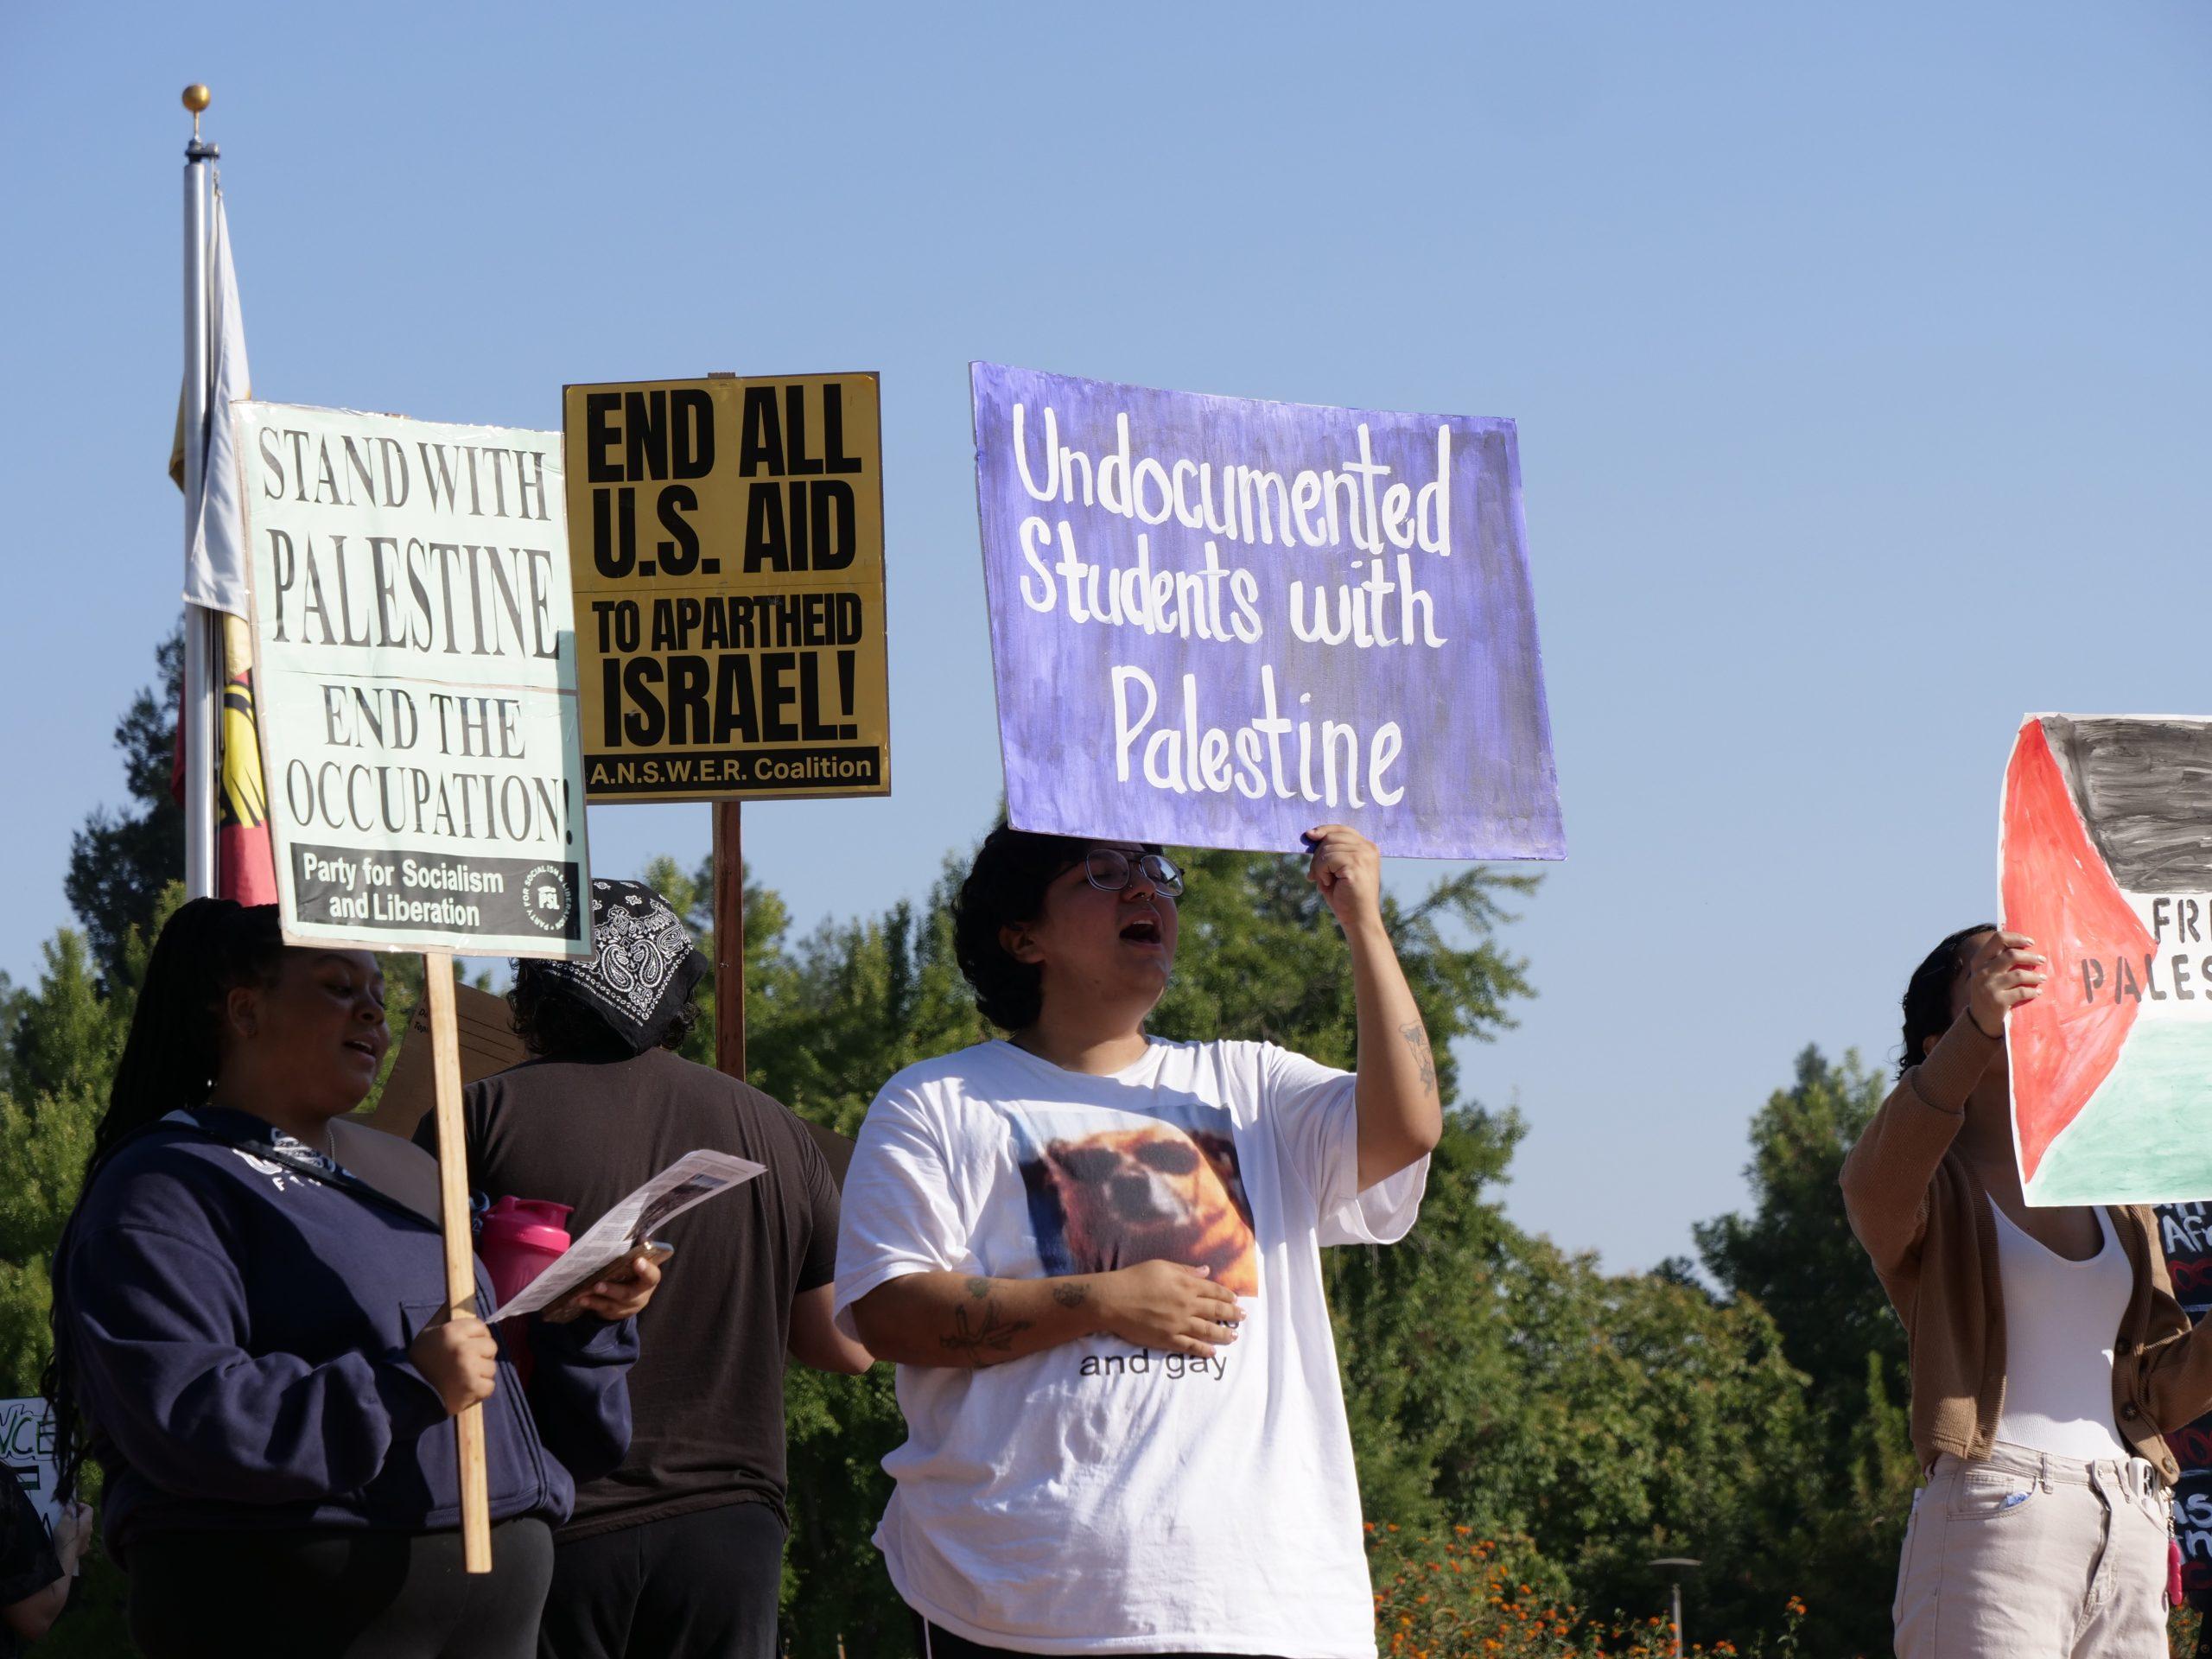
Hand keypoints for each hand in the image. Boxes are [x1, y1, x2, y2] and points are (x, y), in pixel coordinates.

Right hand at [51, 1500, 92, 1574]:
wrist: (66, 1555)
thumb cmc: (65, 1536)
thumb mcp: (64, 1522)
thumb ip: (68, 1513)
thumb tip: (70, 1506)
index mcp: (87, 1522)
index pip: (89, 1509)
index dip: (82, 1505)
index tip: (73, 1506)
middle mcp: (90, 1530)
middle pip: (87, 1520)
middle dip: (79, 1516)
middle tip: (69, 1516)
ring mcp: (88, 1540)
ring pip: (84, 1530)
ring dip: (78, 1527)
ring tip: (68, 1528)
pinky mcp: (83, 1548)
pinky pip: (81, 1539)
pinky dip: (77, 1536)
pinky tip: (70, 1539)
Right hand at [409, 1309, 498, 1414]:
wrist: (409, 1392)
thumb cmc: (422, 1360)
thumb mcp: (429, 1332)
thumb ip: (446, 1315)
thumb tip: (459, 1295)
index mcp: (452, 1331)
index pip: (481, 1326)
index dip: (476, 1336)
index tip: (467, 1343)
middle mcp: (463, 1348)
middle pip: (491, 1346)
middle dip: (481, 1354)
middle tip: (465, 1362)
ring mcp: (469, 1369)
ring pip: (491, 1367)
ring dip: (480, 1373)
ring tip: (463, 1376)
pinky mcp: (473, 1388)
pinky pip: (489, 1386)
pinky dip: (480, 1390)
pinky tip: (465, 1388)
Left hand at [567, 1247, 663, 1322]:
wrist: (634, 1299)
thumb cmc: (636, 1273)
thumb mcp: (641, 1262)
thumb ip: (640, 1250)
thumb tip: (641, 1236)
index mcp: (649, 1280)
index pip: (652, 1276)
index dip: (646, 1270)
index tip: (637, 1261)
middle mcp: (640, 1296)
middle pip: (628, 1294)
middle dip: (612, 1290)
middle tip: (598, 1285)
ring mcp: (627, 1307)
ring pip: (612, 1305)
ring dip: (596, 1300)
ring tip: (582, 1295)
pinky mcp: (615, 1313)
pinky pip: (602, 1310)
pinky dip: (591, 1305)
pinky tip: (579, 1300)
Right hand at [1093, 1260, 1243, 1357]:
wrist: (1113, 1300)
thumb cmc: (1135, 1278)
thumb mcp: (1161, 1266)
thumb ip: (1186, 1270)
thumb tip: (1206, 1271)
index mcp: (1186, 1284)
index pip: (1214, 1290)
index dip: (1227, 1295)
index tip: (1236, 1299)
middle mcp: (1187, 1305)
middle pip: (1216, 1311)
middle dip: (1232, 1314)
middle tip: (1243, 1317)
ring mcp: (1179, 1324)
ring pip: (1208, 1331)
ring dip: (1224, 1334)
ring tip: (1234, 1336)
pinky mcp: (1168, 1340)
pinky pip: (1190, 1347)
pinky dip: (1203, 1350)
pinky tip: (1212, 1352)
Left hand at [1305, 825, 1382, 931]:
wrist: (1359, 920)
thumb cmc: (1346, 897)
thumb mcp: (1336, 869)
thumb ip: (1328, 851)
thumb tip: (1310, 834)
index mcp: (1367, 847)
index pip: (1342, 829)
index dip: (1324, 830)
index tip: (1309, 835)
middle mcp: (1368, 848)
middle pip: (1331, 837)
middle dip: (1317, 855)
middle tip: (1314, 875)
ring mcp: (1364, 855)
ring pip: (1327, 848)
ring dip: (1318, 866)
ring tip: (1325, 882)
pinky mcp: (1356, 864)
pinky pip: (1327, 859)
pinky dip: (1321, 872)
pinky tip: (1328, 884)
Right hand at [1967, 930, 2047, 1037]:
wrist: (1980, 1019)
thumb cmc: (1989, 991)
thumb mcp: (1987, 973)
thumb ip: (1999, 960)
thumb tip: (2025, 945)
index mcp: (1979, 961)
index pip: (1998, 939)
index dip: (2017, 938)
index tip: (2030, 942)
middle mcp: (1981, 972)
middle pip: (2011, 955)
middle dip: (2031, 956)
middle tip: (2041, 960)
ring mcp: (1989, 987)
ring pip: (2019, 974)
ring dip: (2035, 975)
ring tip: (2042, 978)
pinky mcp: (1998, 1001)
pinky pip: (2022, 991)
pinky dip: (2033, 991)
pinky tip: (2037, 992)